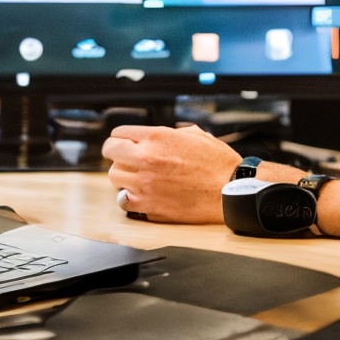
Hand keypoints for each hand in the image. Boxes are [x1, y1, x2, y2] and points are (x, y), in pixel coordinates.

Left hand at [102, 124, 240, 223]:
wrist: (229, 190)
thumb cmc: (218, 163)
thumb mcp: (196, 135)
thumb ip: (171, 134)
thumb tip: (159, 137)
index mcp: (158, 138)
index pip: (119, 133)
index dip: (122, 137)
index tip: (125, 143)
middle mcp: (146, 159)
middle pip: (110, 153)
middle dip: (116, 153)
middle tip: (125, 159)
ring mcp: (145, 184)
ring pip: (115, 177)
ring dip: (124, 176)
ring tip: (137, 178)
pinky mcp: (149, 206)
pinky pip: (124, 201)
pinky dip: (130, 198)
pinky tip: (141, 195)